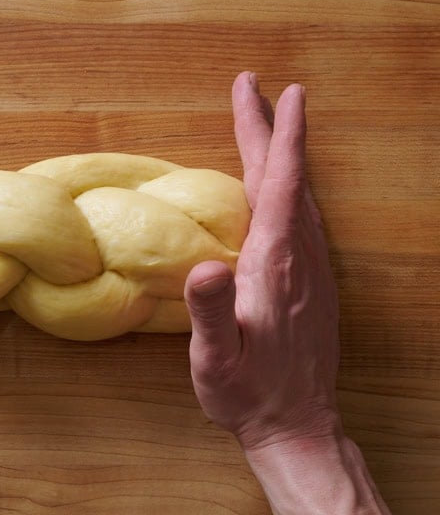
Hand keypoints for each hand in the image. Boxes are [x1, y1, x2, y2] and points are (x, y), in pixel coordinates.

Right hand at [183, 72, 341, 454]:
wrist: (296, 427)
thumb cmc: (247, 395)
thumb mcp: (215, 359)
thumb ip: (209, 312)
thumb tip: (202, 266)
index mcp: (274, 265)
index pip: (279, 184)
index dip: (278, 135)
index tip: (281, 91)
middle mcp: (300, 258)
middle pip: (288, 179)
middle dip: (270, 130)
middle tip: (256, 87)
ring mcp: (311, 271)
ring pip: (298, 196)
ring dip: (281, 155)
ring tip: (263, 124)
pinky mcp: (312, 285)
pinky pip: (301, 219)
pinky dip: (287, 186)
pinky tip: (277, 190)